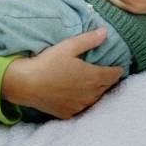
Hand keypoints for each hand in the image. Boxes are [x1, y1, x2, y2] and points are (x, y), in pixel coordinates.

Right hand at [1, 28, 123, 118]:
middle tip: (107, 74)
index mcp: (93, 77)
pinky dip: (82, 101)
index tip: (119, 67)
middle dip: (108, 80)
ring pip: (95, 99)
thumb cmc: (48, 63)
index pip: (114, 75)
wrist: (26, 85)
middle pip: (106, 87)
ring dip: (96, 92)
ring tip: (93, 84)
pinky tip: (77, 96)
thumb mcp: (69, 46)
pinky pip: (81, 107)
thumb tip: (105, 32)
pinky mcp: (68, 113)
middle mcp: (90, 94)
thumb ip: (89, 40)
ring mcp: (79, 106)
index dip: (117, 70)